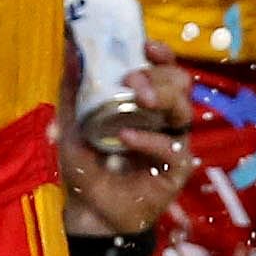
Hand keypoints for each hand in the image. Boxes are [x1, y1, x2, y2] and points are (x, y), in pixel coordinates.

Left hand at [58, 46, 197, 237]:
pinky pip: (173, 148)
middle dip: (157, 74)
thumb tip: (70, 50)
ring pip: (184, 110)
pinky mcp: (175, 170)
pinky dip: (151, 139)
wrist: (89, 211)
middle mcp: (163, 118)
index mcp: (144, 102)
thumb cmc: (86, 165)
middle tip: (132, 79)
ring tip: (138, 98)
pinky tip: (127, 136)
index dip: (162, 54)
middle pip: (179, 83)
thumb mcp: (72, 123)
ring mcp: (172, 142)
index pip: (164, 69)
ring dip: (162, 97)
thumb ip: (72, 89)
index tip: (147, 45)